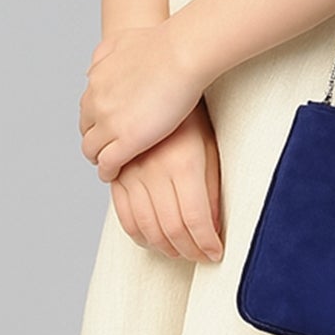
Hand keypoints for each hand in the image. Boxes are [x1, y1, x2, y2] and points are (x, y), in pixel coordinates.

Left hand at [79, 20, 203, 181]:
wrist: (181, 53)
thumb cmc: (163, 43)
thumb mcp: (122, 40)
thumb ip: (105, 54)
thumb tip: (94, 66)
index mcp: (96, 81)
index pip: (87, 109)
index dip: (97, 121)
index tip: (107, 127)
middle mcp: (96, 102)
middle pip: (86, 131)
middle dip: (96, 140)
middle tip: (107, 148)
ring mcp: (109, 123)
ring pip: (92, 150)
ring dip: (98, 158)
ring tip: (109, 166)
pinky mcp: (127, 140)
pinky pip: (107, 164)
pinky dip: (107, 171)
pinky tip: (114, 174)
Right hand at [110, 100, 224, 261]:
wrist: (160, 78)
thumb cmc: (193, 113)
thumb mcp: (210, 149)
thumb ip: (210, 187)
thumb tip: (212, 227)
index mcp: (184, 165)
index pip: (195, 221)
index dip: (206, 245)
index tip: (215, 254)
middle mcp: (155, 170)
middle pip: (170, 229)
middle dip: (189, 251)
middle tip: (200, 256)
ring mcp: (133, 171)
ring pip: (145, 226)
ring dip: (164, 246)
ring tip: (180, 251)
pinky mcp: (119, 172)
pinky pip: (123, 213)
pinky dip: (138, 233)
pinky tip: (152, 239)